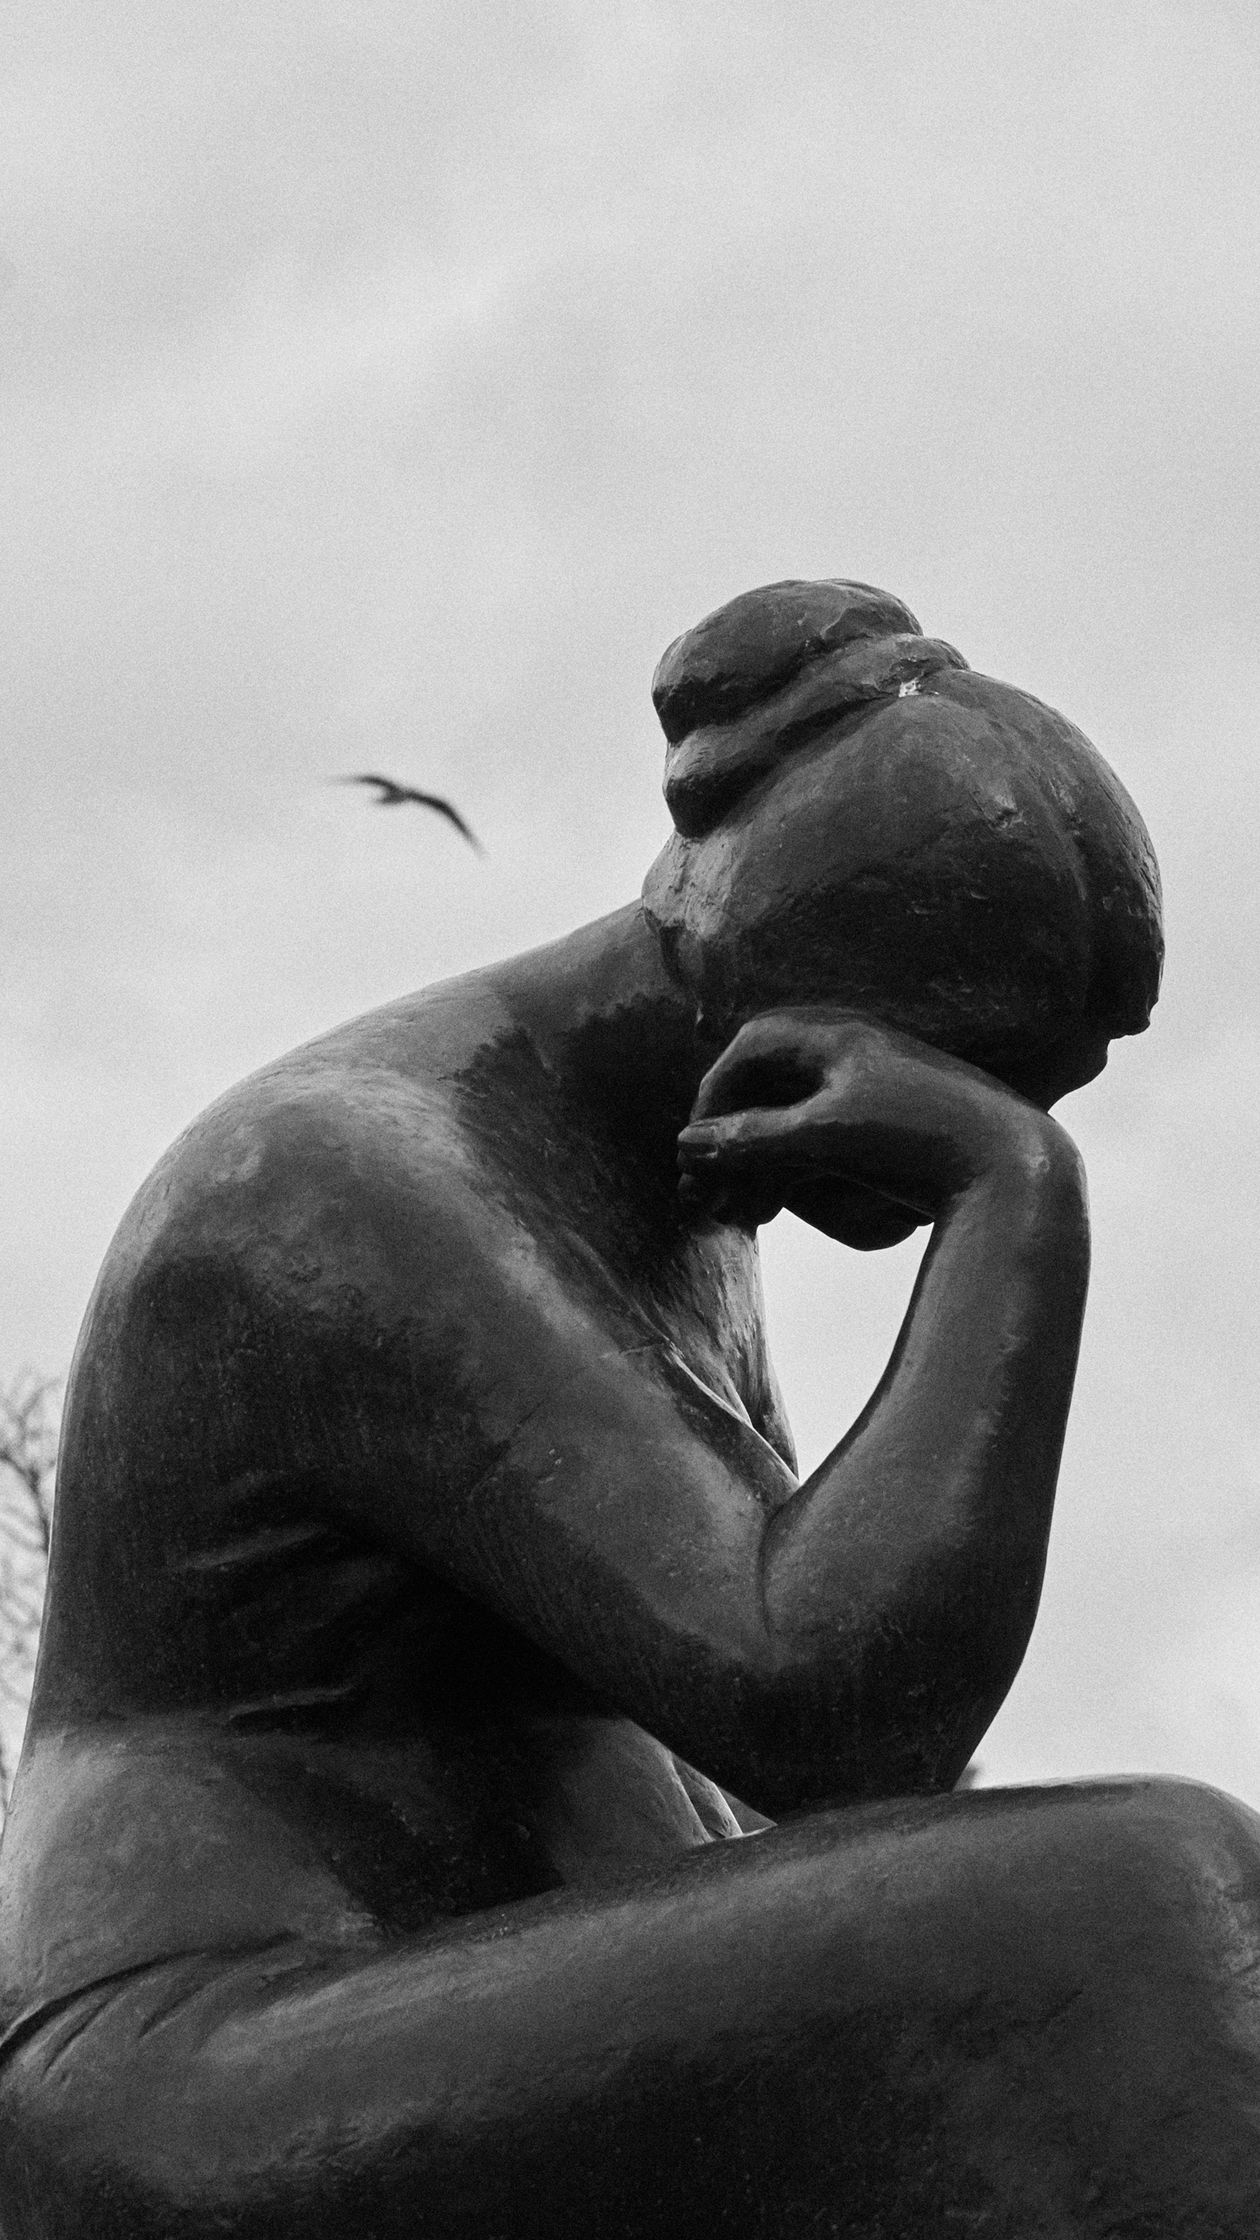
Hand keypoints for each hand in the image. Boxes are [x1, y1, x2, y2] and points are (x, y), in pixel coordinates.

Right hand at [677, 1008, 1054, 1247]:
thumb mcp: (824, 1138)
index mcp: (836, 1034)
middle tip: (709, 1194)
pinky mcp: (891, 1120)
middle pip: (766, 1086)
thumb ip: (752, 1140)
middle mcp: (853, 1049)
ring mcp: (873, 1083)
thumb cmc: (918, 1140)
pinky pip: (822, 1135)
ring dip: (759, 1162)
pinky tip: (783, 1207)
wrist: (1013, 1163)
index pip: (748, 1050)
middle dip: (731, 1141)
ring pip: (792, 1116)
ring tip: (744, 1214)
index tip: (696, 1150)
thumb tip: (687, 1145)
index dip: (714, 1099)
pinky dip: (794, 1168)